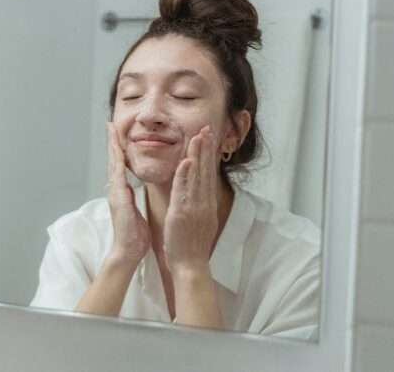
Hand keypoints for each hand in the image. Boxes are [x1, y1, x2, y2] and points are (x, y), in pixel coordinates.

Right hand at [106, 122, 150, 265]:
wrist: (128, 252)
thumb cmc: (134, 236)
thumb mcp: (135, 211)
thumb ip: (131, 199)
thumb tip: (130, 190)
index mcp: (121, 192)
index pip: (120, 166)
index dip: (118, 149)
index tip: (117, 134)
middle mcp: (116, 190)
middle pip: (113, 160)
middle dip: (112, 142)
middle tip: (109, 124)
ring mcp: (115, 194)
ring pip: (113, 164)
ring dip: (112, 147)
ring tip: (111, 131)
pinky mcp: (118, 199)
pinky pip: (119, 176)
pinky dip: (118, 162)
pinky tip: (118, 151)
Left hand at [163, 126, 218, 275]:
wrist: (190, 265)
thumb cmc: (190, 245)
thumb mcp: (198, 220)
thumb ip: (199, 204)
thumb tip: (199, 192)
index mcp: (206, 203)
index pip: (209, 173)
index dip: (209, 154)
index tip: (209, 137)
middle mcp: (204, 202)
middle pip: (207, 170)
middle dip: (206, 148)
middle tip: (207, 128)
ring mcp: (195, 207)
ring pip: (197, 176)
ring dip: (198, 155)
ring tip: (198, 136)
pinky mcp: (184, 213)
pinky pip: (185, 191)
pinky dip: (186, 175)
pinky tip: (187, 161)